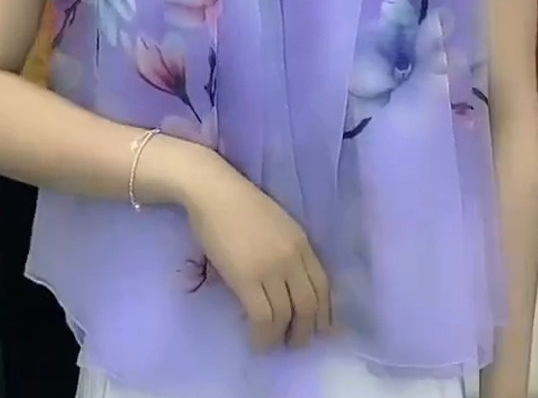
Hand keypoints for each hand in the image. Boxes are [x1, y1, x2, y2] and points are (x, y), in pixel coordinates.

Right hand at [182, 151, 331, 350]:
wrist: (213, 191)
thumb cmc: (237, 204)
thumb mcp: (274, 225)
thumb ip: (282, 252)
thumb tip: (278, 287)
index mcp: (301, 241)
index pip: (323, 285)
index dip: (324, 312)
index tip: (319, 329)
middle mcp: (292, 257)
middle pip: (310, 305)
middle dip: (306, 331)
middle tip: (296, 343)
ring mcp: (271, 268)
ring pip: (287, 315)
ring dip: (282, 337)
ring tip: (273, 346)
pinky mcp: (247, 278)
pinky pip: (264, 317)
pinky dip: (263, 336)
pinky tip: (257, 341)